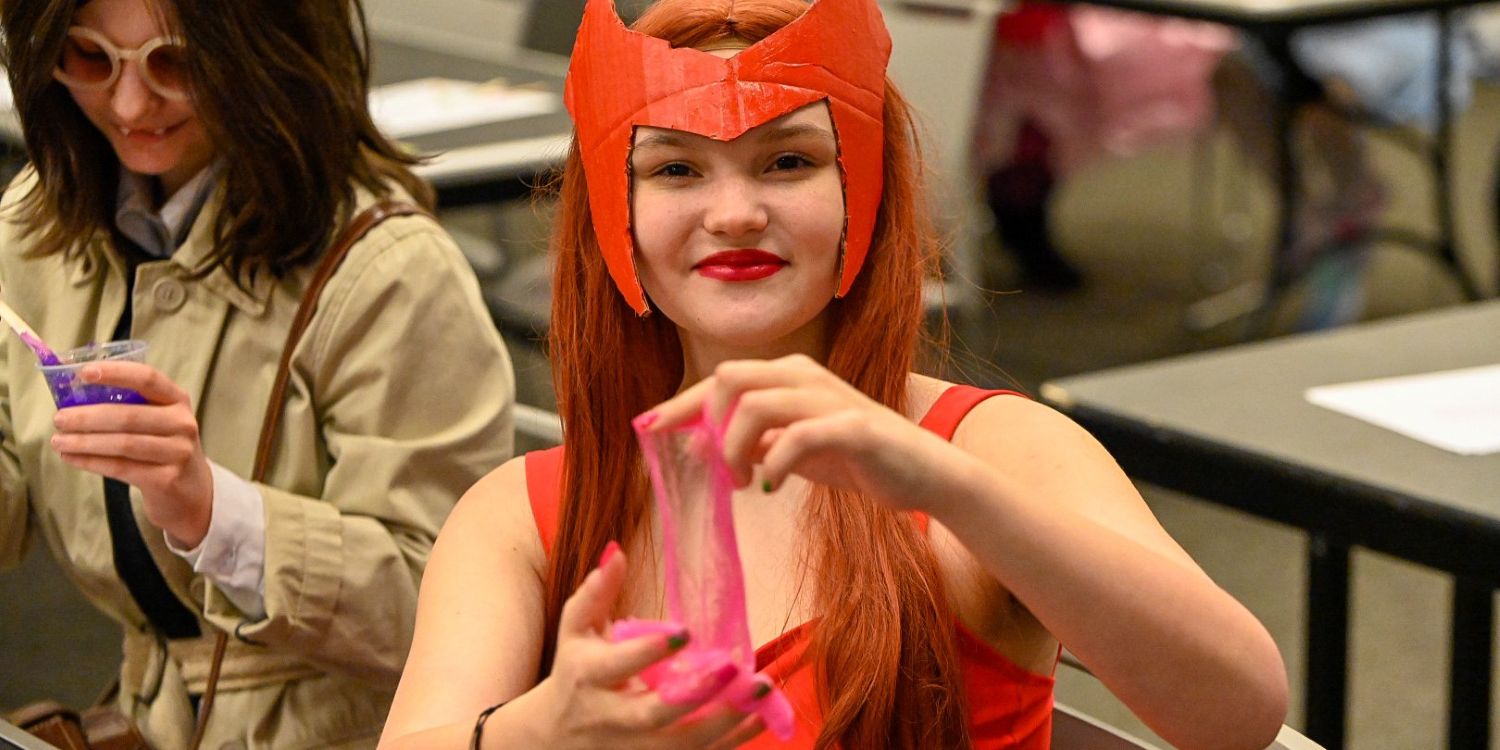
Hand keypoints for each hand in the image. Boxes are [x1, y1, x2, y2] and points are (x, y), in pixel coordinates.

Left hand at [50, 361, 214, 547]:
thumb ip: (128, 406)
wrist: (190, 491)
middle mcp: (182, 423)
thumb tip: (73, 397)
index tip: (84, 373)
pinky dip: (91, 462)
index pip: (148, 379)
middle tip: (59, 418)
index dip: (116, 373)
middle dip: (88, 417)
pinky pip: (121, 468)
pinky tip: (72, 458)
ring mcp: (177, 452)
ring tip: (59, 441)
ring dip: (85, 442)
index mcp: (177, 399)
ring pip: (123, 444)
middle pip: (129, 416)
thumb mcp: (158, 420)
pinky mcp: (166, 478)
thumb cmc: (163, 447)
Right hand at [529, 547, 767, 748]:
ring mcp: (636, 746)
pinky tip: (760, 715)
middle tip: (733, 667)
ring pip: (682, 744)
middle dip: (695, 693)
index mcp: (589, 677)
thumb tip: (616, 550)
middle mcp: (612, 717)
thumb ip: (595, 592)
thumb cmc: (575, 670)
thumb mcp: (575, 630)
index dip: (649, 650)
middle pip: (654, 714)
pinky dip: (733, 740)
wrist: (557, 737)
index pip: (618, 665)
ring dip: (726, 720)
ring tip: (762, 689)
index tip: (685, 630)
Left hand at [648, 355, 964, 511]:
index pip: (721, 379)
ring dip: (736, 448)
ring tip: (745, 483)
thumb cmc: (857, 458)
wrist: (924, 474)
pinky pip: (798, 437)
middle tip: (718, 467)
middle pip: (730, 377)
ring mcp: (830, 398)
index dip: (681, 404)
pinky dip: (775, 464)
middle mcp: (805, 377)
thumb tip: (698, 445)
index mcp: (788, 376)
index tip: (649, 429)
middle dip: (707, 421)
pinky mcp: (854, 427)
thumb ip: (752, 442)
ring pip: (756, 404)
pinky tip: (773, 487)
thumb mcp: (793, 449)